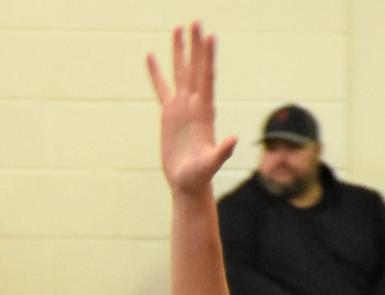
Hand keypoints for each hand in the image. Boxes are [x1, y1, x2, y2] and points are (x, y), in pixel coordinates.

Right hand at [147, 23, 236, 195]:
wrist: (188, 183)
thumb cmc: (200, 176)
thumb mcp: (211, 164)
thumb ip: (222, 152)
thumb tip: (233, 141)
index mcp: (204, 112)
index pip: (207, 78)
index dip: (208, 58)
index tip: (209, 36)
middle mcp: (194, 104)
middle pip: (195, 68)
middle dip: (195, 45)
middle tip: (195, 21)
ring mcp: (181, 107)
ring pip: (180, 73)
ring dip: (179, 51)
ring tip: (178, 27)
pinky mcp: (169, 114)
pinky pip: (161, 88)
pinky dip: (156, 72)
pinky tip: (151, 56)